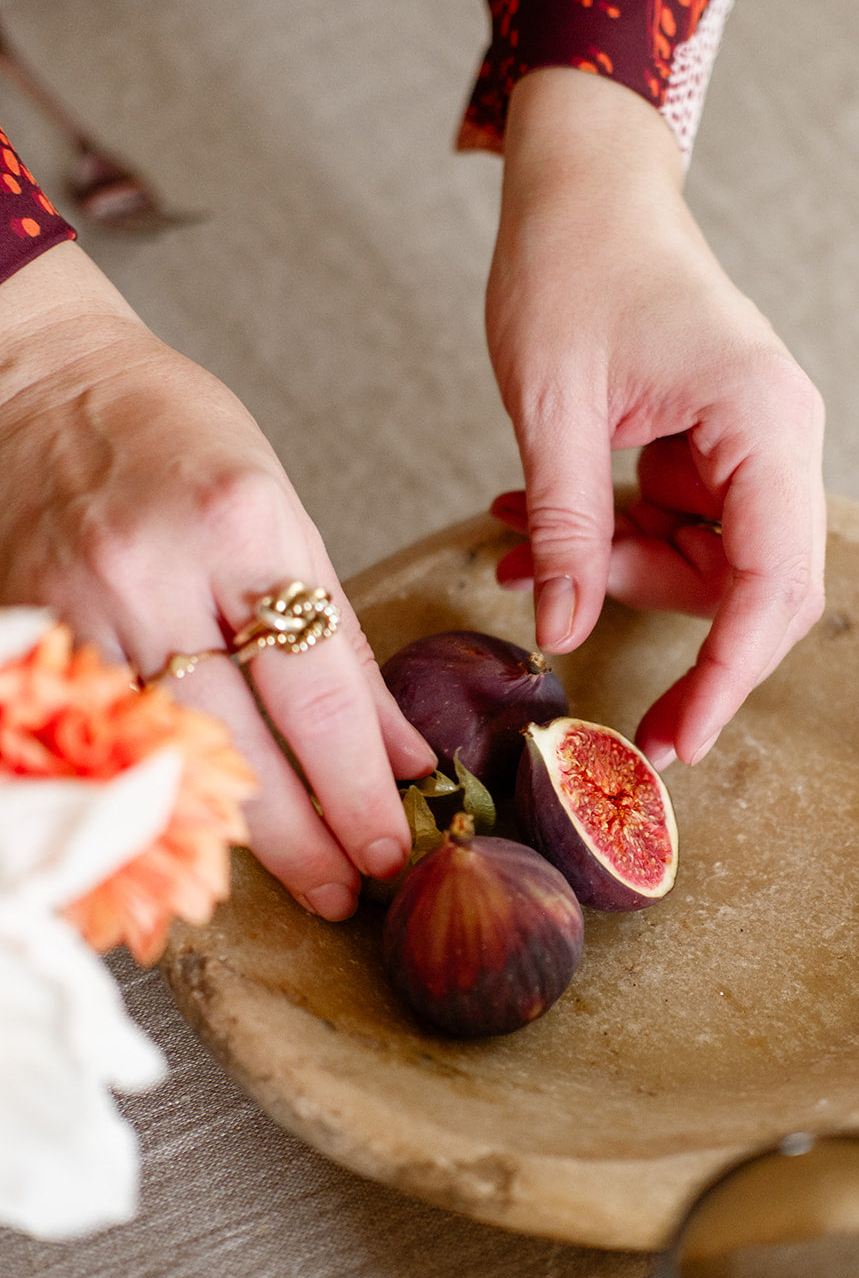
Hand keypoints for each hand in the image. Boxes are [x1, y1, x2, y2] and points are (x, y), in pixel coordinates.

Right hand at [0, 243, 432, 916]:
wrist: (40, 385)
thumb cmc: (179, 440)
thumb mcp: (285, 517)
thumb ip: (340, 646)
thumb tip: (402, 757)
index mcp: (237, 526)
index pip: (314, 697)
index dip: (358, 792)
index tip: (396, 847)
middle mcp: (149, 573)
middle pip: (240, 749)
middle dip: (306, 839)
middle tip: (353, 892)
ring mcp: (75, 610)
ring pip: (166, 761)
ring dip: (238, 833)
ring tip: (299, 875)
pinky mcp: (28, 633)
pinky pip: (107, 738)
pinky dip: (160, 788)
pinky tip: (203, 823)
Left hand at [485, 70, 825, 767]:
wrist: (579, 184)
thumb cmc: (570, 261)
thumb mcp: (551, 404)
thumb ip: (568, 526)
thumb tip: (564, 633)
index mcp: (763, 422)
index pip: (773, 581)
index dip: (730, 673)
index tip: (681, 737)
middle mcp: (776, 440)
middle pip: (759, 588)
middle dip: (690, 653)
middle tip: (628, 724)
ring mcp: (748, 446)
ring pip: (711, 568)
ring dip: (620, 582)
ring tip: (520, 553)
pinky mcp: (710, 448)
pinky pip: (676, 530)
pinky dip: (611, 545)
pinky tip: (531, 527)